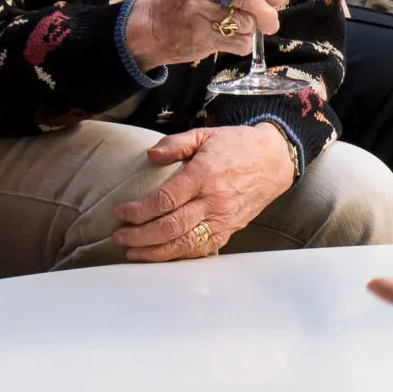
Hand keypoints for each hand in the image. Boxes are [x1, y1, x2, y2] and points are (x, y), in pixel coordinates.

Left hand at [112, 124, 295, 260]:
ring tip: (132, 252)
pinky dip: (178, 256)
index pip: (165, 200)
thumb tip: (150, 155)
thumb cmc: (237, 146)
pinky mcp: (229, 231)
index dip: (139, 210)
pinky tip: (160, 256)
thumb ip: (175, 143)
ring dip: (154, 252)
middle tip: (119, 236)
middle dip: (140, 236)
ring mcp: (222, 220)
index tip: (120, 212)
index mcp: (203, 175)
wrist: (273, 161)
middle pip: (171, 227)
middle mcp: (213, 201)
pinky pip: (201, 249)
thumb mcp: (205, 135)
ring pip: (184, 244)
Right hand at [126, 0, 287, 69]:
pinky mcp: (198, 34)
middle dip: (267, 12)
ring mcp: (195, 7)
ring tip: (241, 26)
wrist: (156, 26)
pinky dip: (242, 43)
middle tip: (271, 21)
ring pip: (245, 21)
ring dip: (251, 28)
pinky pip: (237, 41)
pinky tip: (232, 38)